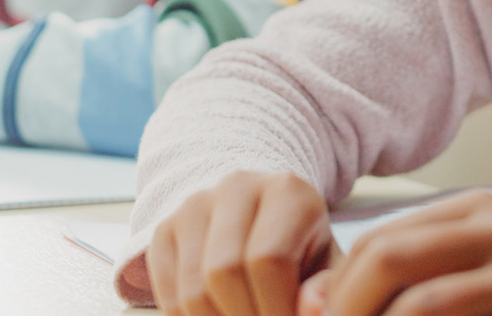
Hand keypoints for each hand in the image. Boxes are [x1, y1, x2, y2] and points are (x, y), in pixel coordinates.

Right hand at [143, 169, 336, 315]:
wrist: (261, 218)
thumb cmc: (300, 248)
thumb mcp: (325, 263)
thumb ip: (326, 288)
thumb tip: (315, 311)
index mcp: (286, 192)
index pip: (268, 260)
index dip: (275, 309)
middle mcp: (237, 187)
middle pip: (223, 272)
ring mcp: (195, 205)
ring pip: (192, 289)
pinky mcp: (166, 228)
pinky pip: (167, 291)